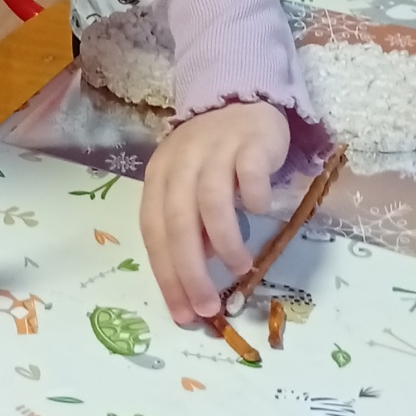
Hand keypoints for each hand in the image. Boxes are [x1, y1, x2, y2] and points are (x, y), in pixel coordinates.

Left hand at [140, 102, 289, 325]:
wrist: (242, 102)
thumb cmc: (214, 158)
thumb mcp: (190, 190)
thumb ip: (187, 227)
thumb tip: (194, 276)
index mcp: (159, 177)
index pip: (154, 232)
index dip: (166, 275)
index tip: (183, 313)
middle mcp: (181, 162)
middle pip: (179, 223)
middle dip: (191, 272)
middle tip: (208, 306)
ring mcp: (214, 149)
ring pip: (211, 203)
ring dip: (225, 242)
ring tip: (241, 267)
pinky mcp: (249, 142)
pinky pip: (249, 175)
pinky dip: (254, 199)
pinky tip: (261, 211)